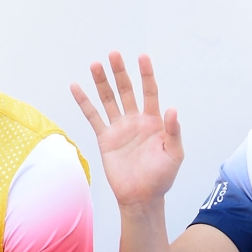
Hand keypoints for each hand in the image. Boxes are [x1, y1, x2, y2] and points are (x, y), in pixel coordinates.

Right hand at [71, 52, 183, 206]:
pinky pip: (93, 117)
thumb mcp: (174, 154)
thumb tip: (173, 109)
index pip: (150, 92)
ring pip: (109, 100)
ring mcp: (120, 128)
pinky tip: (76, 86)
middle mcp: (136, 121)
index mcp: (154, 122)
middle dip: (120, 73)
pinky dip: (84, 102)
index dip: (146, 75)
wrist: (142, 197)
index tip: (142, 57)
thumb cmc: (162, 177)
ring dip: (102, 82)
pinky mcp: (106, 138)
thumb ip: (174, 132)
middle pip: (127, 91)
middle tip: (114, 54)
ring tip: (95, 64)